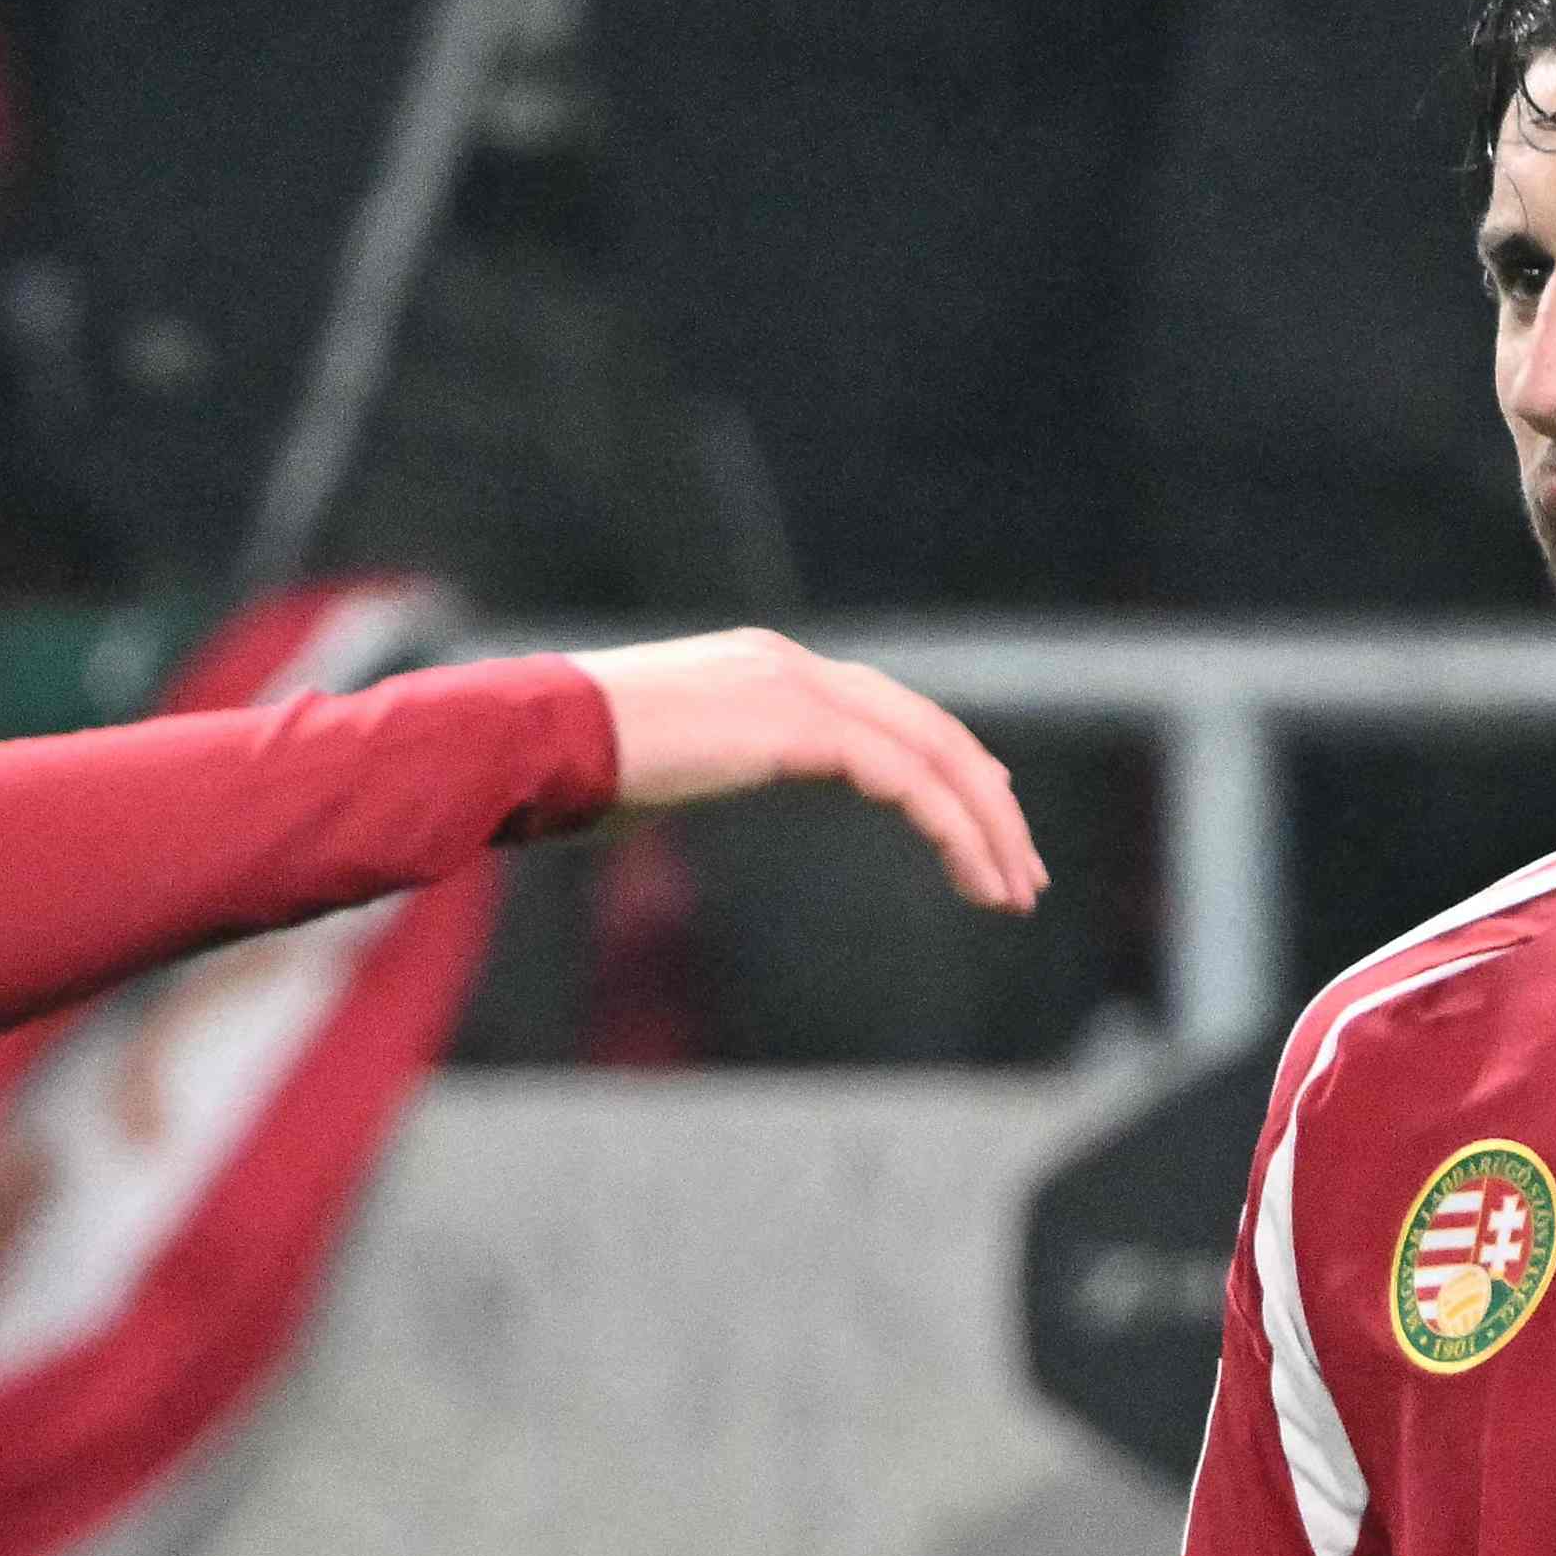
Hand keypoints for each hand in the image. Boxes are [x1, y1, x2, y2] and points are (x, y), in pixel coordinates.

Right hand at [571, 629, 1044, 915]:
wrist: (531, 740)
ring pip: (936, 751)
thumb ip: (699, 774)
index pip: (885, 714)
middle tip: (1023, 871)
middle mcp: (793, 664)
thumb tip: (674, 804)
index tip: (977, 834)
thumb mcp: (654, 772)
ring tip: (1015, 891)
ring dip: (986, 827)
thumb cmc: (565, 771)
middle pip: (930, 727)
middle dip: (987, 803)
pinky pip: (908, 778)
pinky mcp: (799, 724)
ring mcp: (799, 686)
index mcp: (764, 670)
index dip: (943, 774)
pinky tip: (977, 878)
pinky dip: (954, 829)